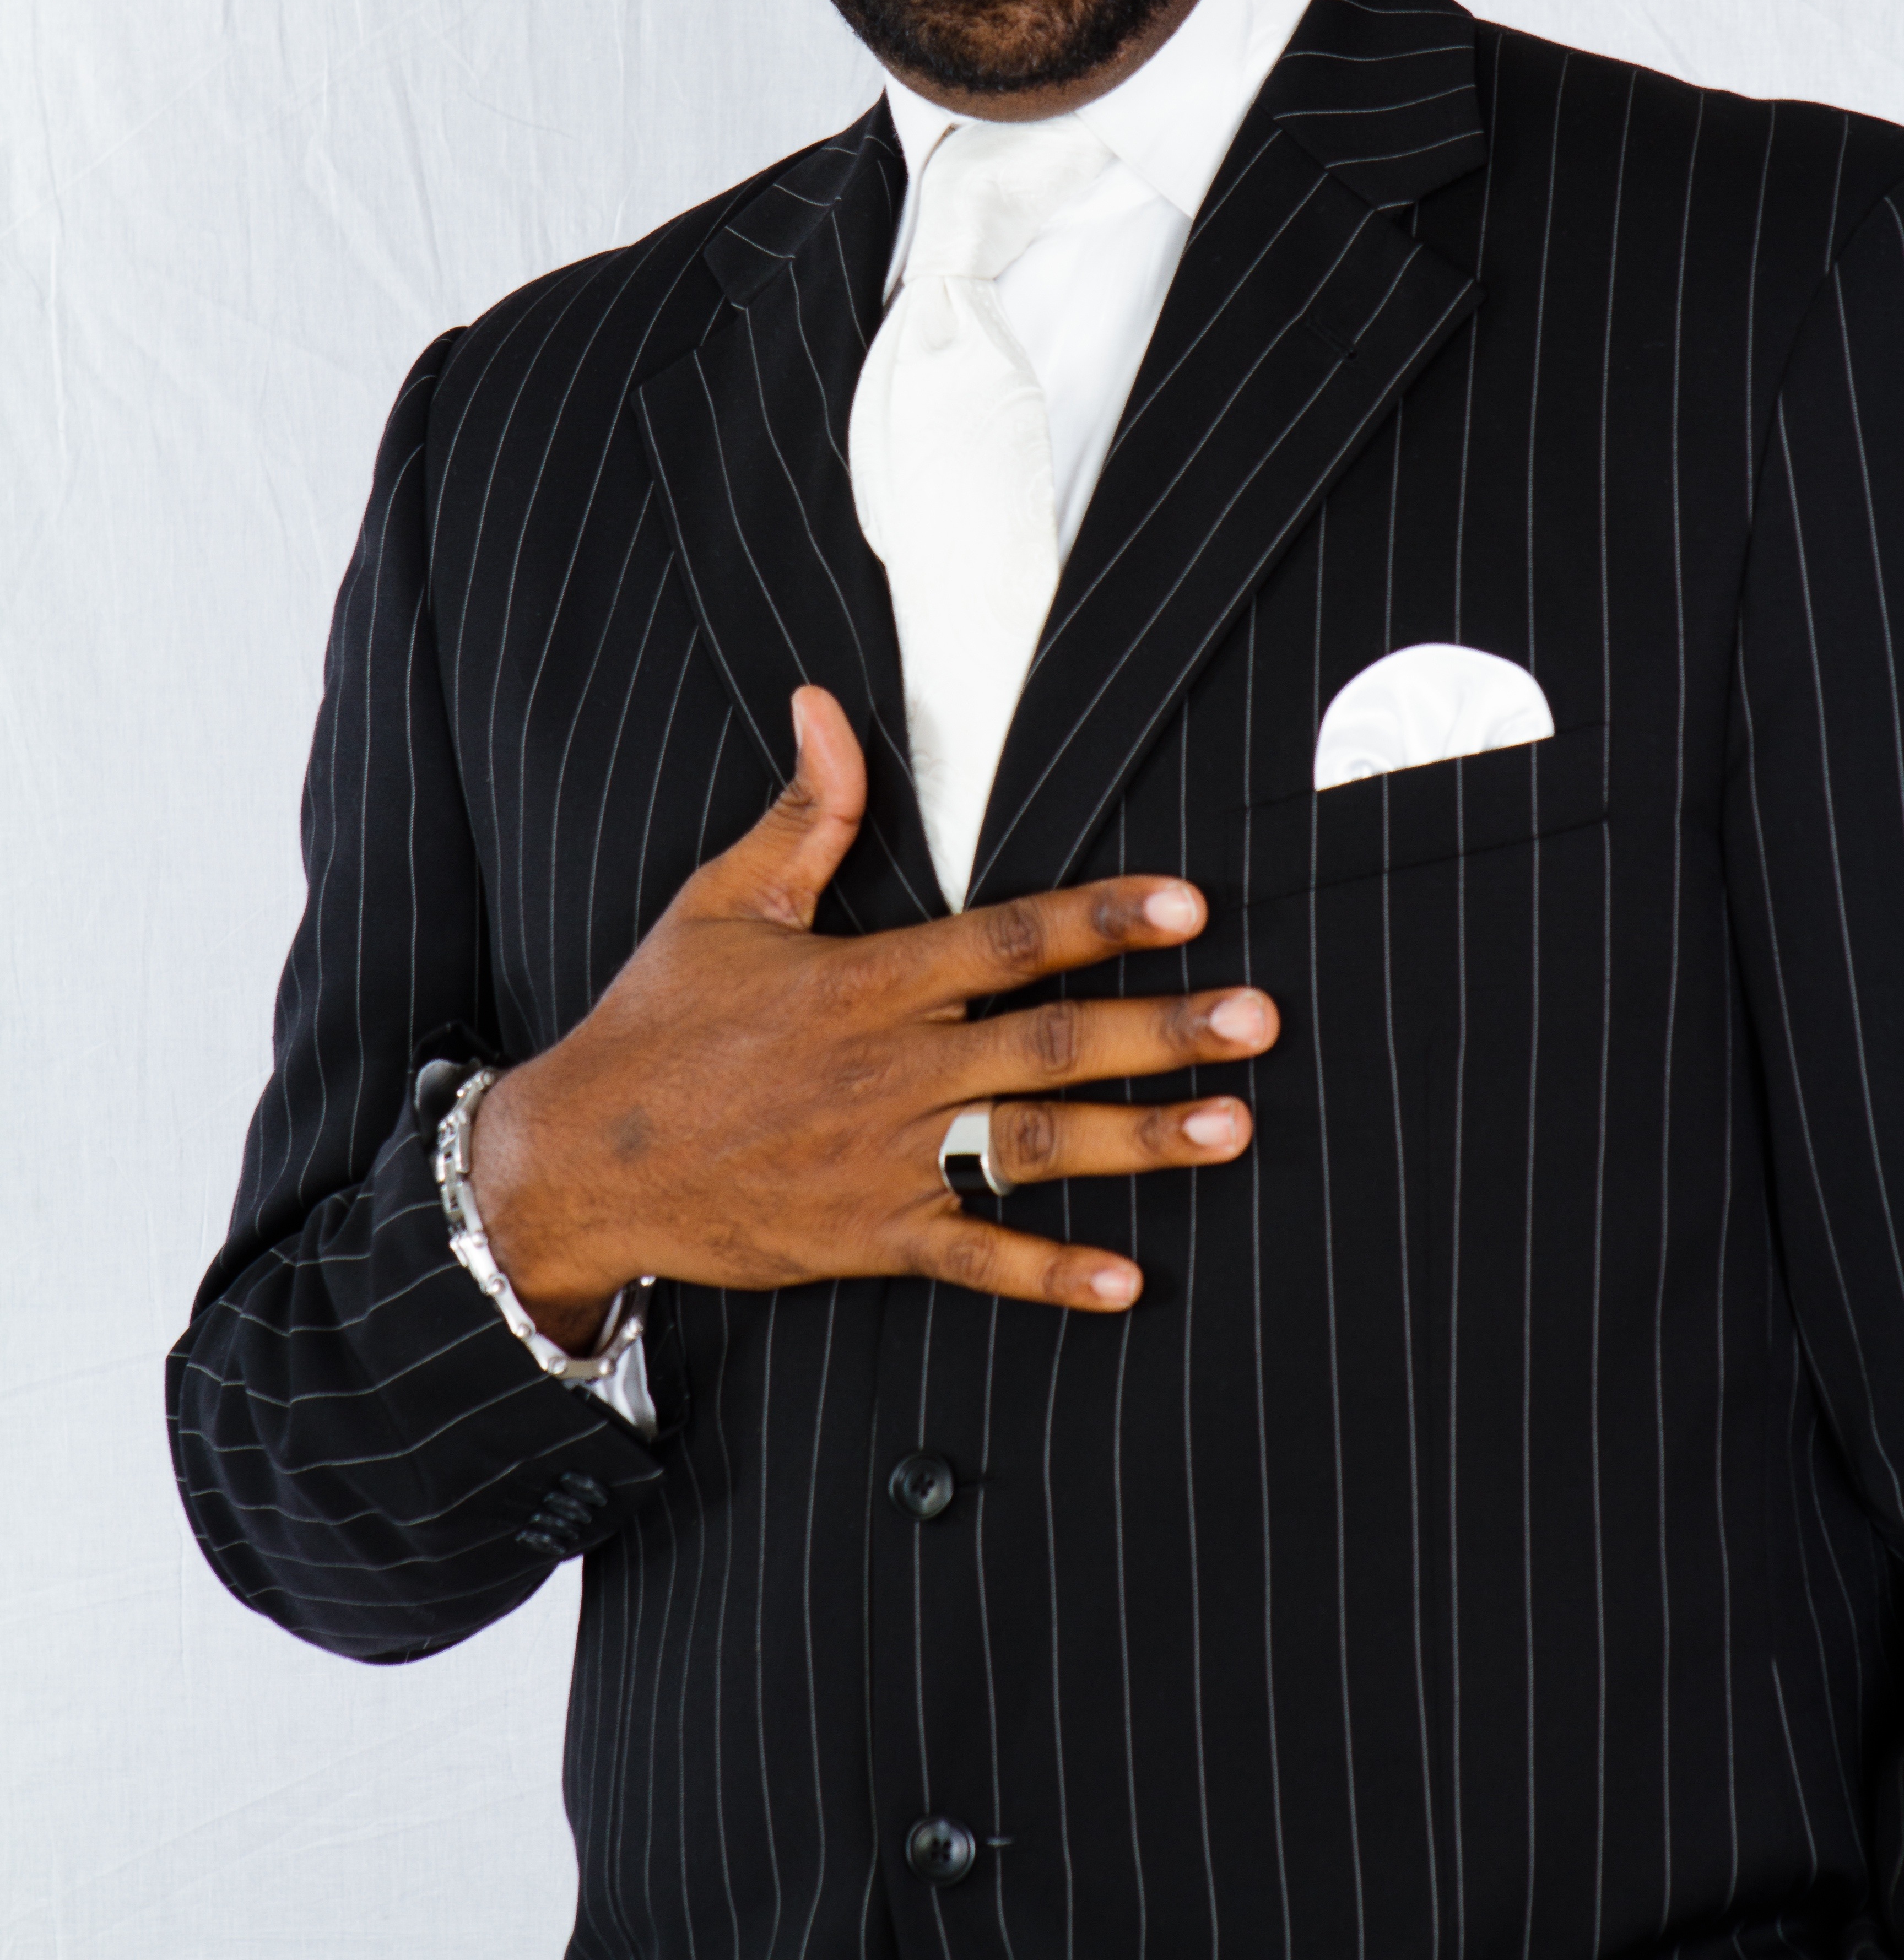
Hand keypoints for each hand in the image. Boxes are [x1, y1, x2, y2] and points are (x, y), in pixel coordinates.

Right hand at [469, 685, 1277, 1347]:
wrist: (583, 1162)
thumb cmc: (658, 1022)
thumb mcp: (721, 904)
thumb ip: (800, 814)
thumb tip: (824, 705)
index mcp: (867, 982)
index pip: (1008, 939)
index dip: (1101, 917)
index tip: (1186, 903)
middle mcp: (891, 1069)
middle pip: (1050, 1042)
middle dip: (1161, 1029)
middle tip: (1256, 1019)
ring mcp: (886, 1158)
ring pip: (1034, 1144)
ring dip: (1137, 1138)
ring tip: (1232, 1127)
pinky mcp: (870, 1235)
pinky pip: (976, 1259)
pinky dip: (1051, 1272)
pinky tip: (1127, 1279)